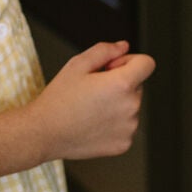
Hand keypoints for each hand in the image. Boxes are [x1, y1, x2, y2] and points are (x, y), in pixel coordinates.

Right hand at [32, 42, 155, 161]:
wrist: (44, 133)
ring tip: (90, 109)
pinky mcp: (124, 144)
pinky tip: (92, 123)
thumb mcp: (77, 64)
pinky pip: (126, 126)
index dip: (130, 61)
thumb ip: (105, 50)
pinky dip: (114, 124)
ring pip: (131, 107)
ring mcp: (129, 128)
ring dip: (118, 104)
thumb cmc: (58, 99)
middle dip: (121, 84)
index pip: (147, 63)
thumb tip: (124, 47)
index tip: (112, 68)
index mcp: (122, 84)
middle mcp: (131, 107)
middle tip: (92, 91)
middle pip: (138, 86)